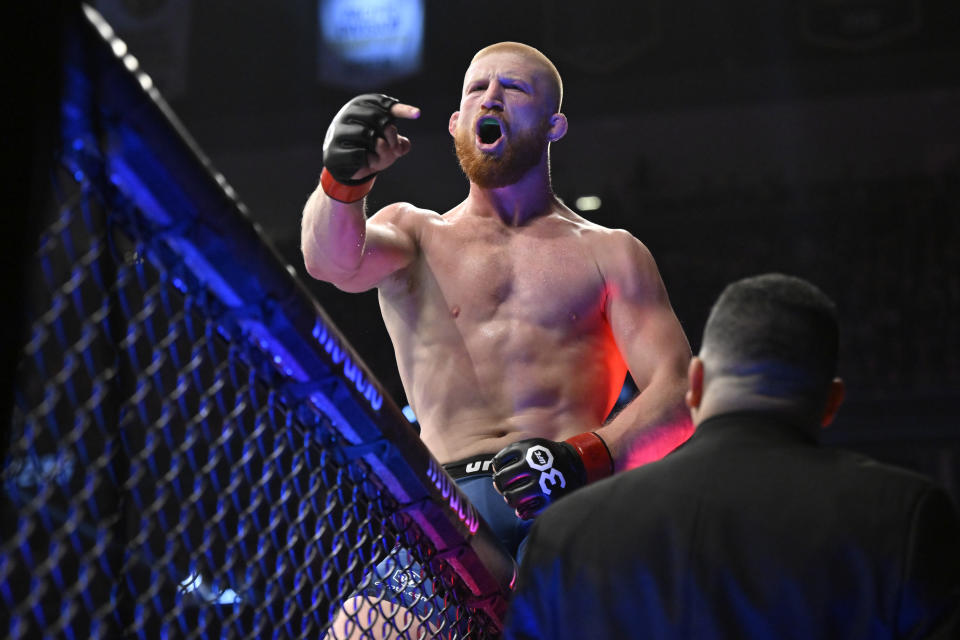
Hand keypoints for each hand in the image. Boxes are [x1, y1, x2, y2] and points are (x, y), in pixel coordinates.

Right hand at [322, 94, 420, 183]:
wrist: (348, 166)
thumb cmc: (371, 148)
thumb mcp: (389, 144)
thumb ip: (399, 143)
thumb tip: (402, 146)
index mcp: (360, 105)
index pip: (382, 103)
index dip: (401, 109)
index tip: (417, 114)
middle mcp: (347, 114)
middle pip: (377, 117)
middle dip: (391, 134)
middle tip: (394, 147)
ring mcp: (338, 131)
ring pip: (366, 134)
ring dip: (380, 148)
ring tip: (379, 156)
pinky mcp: (333, 150)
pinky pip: (359, 153)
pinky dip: (369, 160)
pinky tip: (368, 162)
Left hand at [492, 433, 612, 519]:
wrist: (576, 464)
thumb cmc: (546, 456)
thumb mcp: (530, 446)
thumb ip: (509, 456)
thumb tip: (493, 476)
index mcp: (527, 450)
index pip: (497, 463)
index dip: (497, 469)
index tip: (505, 472)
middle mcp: (534, 465)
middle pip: (501, 480)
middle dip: (500, 485)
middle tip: (505, 488)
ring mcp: (541, 484)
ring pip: (511, 498)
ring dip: (509, 499)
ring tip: (514, 498)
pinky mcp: (549, 500)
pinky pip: (525, 512)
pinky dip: (522, 512)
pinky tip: (525, 507)